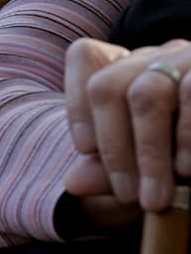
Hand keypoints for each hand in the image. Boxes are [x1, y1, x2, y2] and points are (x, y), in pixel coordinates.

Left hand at [64, 37, 190, 211]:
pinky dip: (184, 139)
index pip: (84, 57)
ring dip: (148, 153)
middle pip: (107, 86)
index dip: (76, 102)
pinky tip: (186, 171)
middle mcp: (156, 55)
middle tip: (127, 194)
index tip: (85, 150)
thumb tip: (74, 183)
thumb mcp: (143, 159)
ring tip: (155, 198)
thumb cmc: (182, 151)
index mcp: (129, 65)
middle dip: (112, 147)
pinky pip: (190, 95)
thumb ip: (108, 168)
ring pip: (148, 94)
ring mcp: (186, 58)